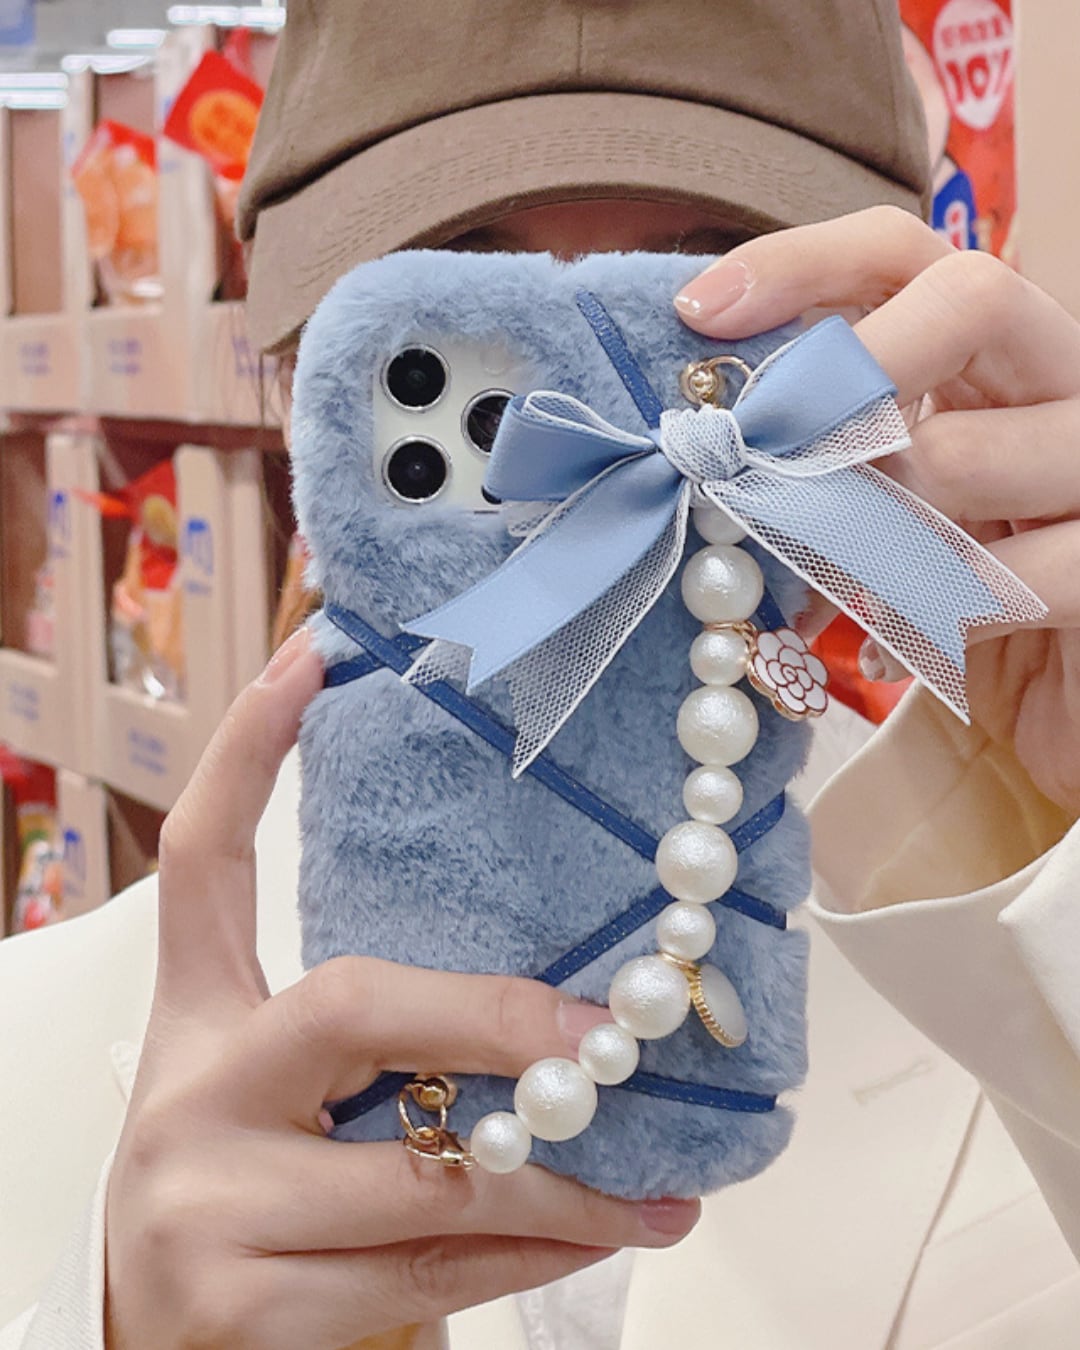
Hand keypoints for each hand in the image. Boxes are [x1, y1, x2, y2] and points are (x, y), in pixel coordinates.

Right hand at [105, 626, 698, 1349]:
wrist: (148, 1341)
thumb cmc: (244, 1197)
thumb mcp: (284, 1103)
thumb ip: (383, 1054)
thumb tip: (553, 1011)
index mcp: (194, 1021)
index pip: (201, 861)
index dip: (248, 750)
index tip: (313, 656)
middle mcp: (188, 1094)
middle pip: (348, 1002)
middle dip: (494, 1014)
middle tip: (605, 1029)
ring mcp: (205, 1206)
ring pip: (424, 1173)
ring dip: (560, 1178)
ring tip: (664, 1185)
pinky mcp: (239, 1313)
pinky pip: (428, 1272)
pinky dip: (526, 1255)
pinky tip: (603, 1238)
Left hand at [675, 207, 1079, 813]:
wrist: (1049, 717)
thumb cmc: (946, 600)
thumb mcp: (880, 509)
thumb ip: (826, 452)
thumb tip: (707, 424)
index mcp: (997, 355)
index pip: (906, 254)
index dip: (800, 265)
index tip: (698, 314)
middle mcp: (1068, 380)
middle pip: (970, 297)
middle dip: (847, 376)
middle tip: (777, 460)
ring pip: (954, 453)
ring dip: (865, 535)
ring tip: (846, 588)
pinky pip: (993, 577)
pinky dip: (920, 620)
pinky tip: (894, 646)